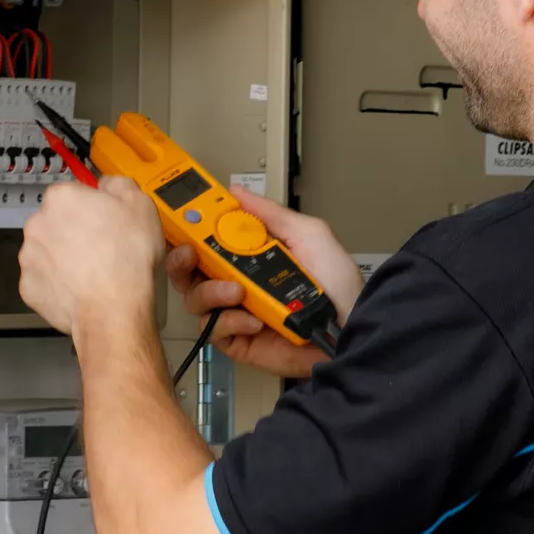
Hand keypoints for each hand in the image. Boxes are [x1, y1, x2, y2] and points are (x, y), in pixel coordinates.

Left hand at [19, 176, 165, 349]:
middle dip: (76, 230)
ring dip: (65, 257)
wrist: (112, 308)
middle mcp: (38, 223)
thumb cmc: (126, 257)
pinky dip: (59, 283)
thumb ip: (119, 184)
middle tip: (104, 246)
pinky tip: (82, 288)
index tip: (106, 219)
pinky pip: (45, 280)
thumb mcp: (141, 204)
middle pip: (57, 221)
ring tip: (95, 271)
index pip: (73, 192)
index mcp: (62, 198)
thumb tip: (108, 185)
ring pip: (48, 251)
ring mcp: (29, 257)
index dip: (93, 206)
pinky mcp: (29, 288)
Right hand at [165, 188, 362, 378]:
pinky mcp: (240, 340)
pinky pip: (215, 329)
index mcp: (253, 255)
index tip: (181, 219)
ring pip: (196, 299)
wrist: (351, 330)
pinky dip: (229, 321)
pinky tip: (253, 319)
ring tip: (237, 291)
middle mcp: (240, 281)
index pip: (210, 239)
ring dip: (209, 291)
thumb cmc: (338, 286)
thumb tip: (237, 193)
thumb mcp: (309, 235)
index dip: (191, 229)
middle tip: (189, 253)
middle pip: (191, 269)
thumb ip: (271, 214)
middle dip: (182, 259)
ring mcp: (237, 311)